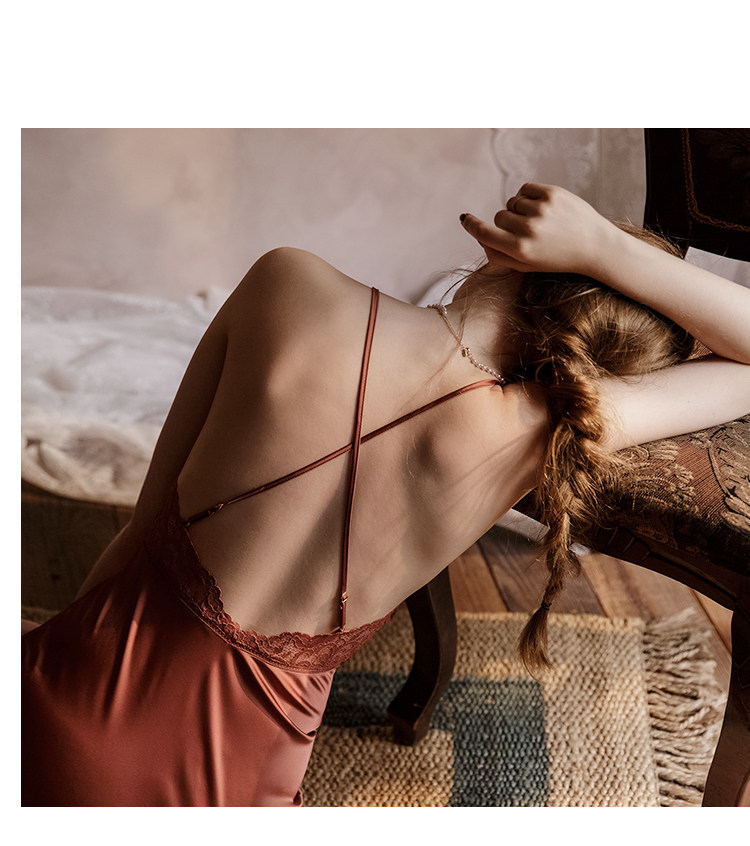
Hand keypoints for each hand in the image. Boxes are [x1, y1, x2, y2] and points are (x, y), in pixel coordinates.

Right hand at [461, 183, 618, 276]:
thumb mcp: (527, 265)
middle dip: (507, 222)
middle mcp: (529, 230)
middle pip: (499, 216)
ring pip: (512, 202)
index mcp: (521, 251)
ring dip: (520, 209)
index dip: (472, 226)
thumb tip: (480, 237)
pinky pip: (525, 189)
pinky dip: (529, 197)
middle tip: (527, 232)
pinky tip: (544, 209)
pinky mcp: (552, 193)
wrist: (596, 246)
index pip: (485, 233)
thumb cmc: (558, 258)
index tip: (465, 219)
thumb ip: (500, 255)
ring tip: (540, 221)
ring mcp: (541, 210)